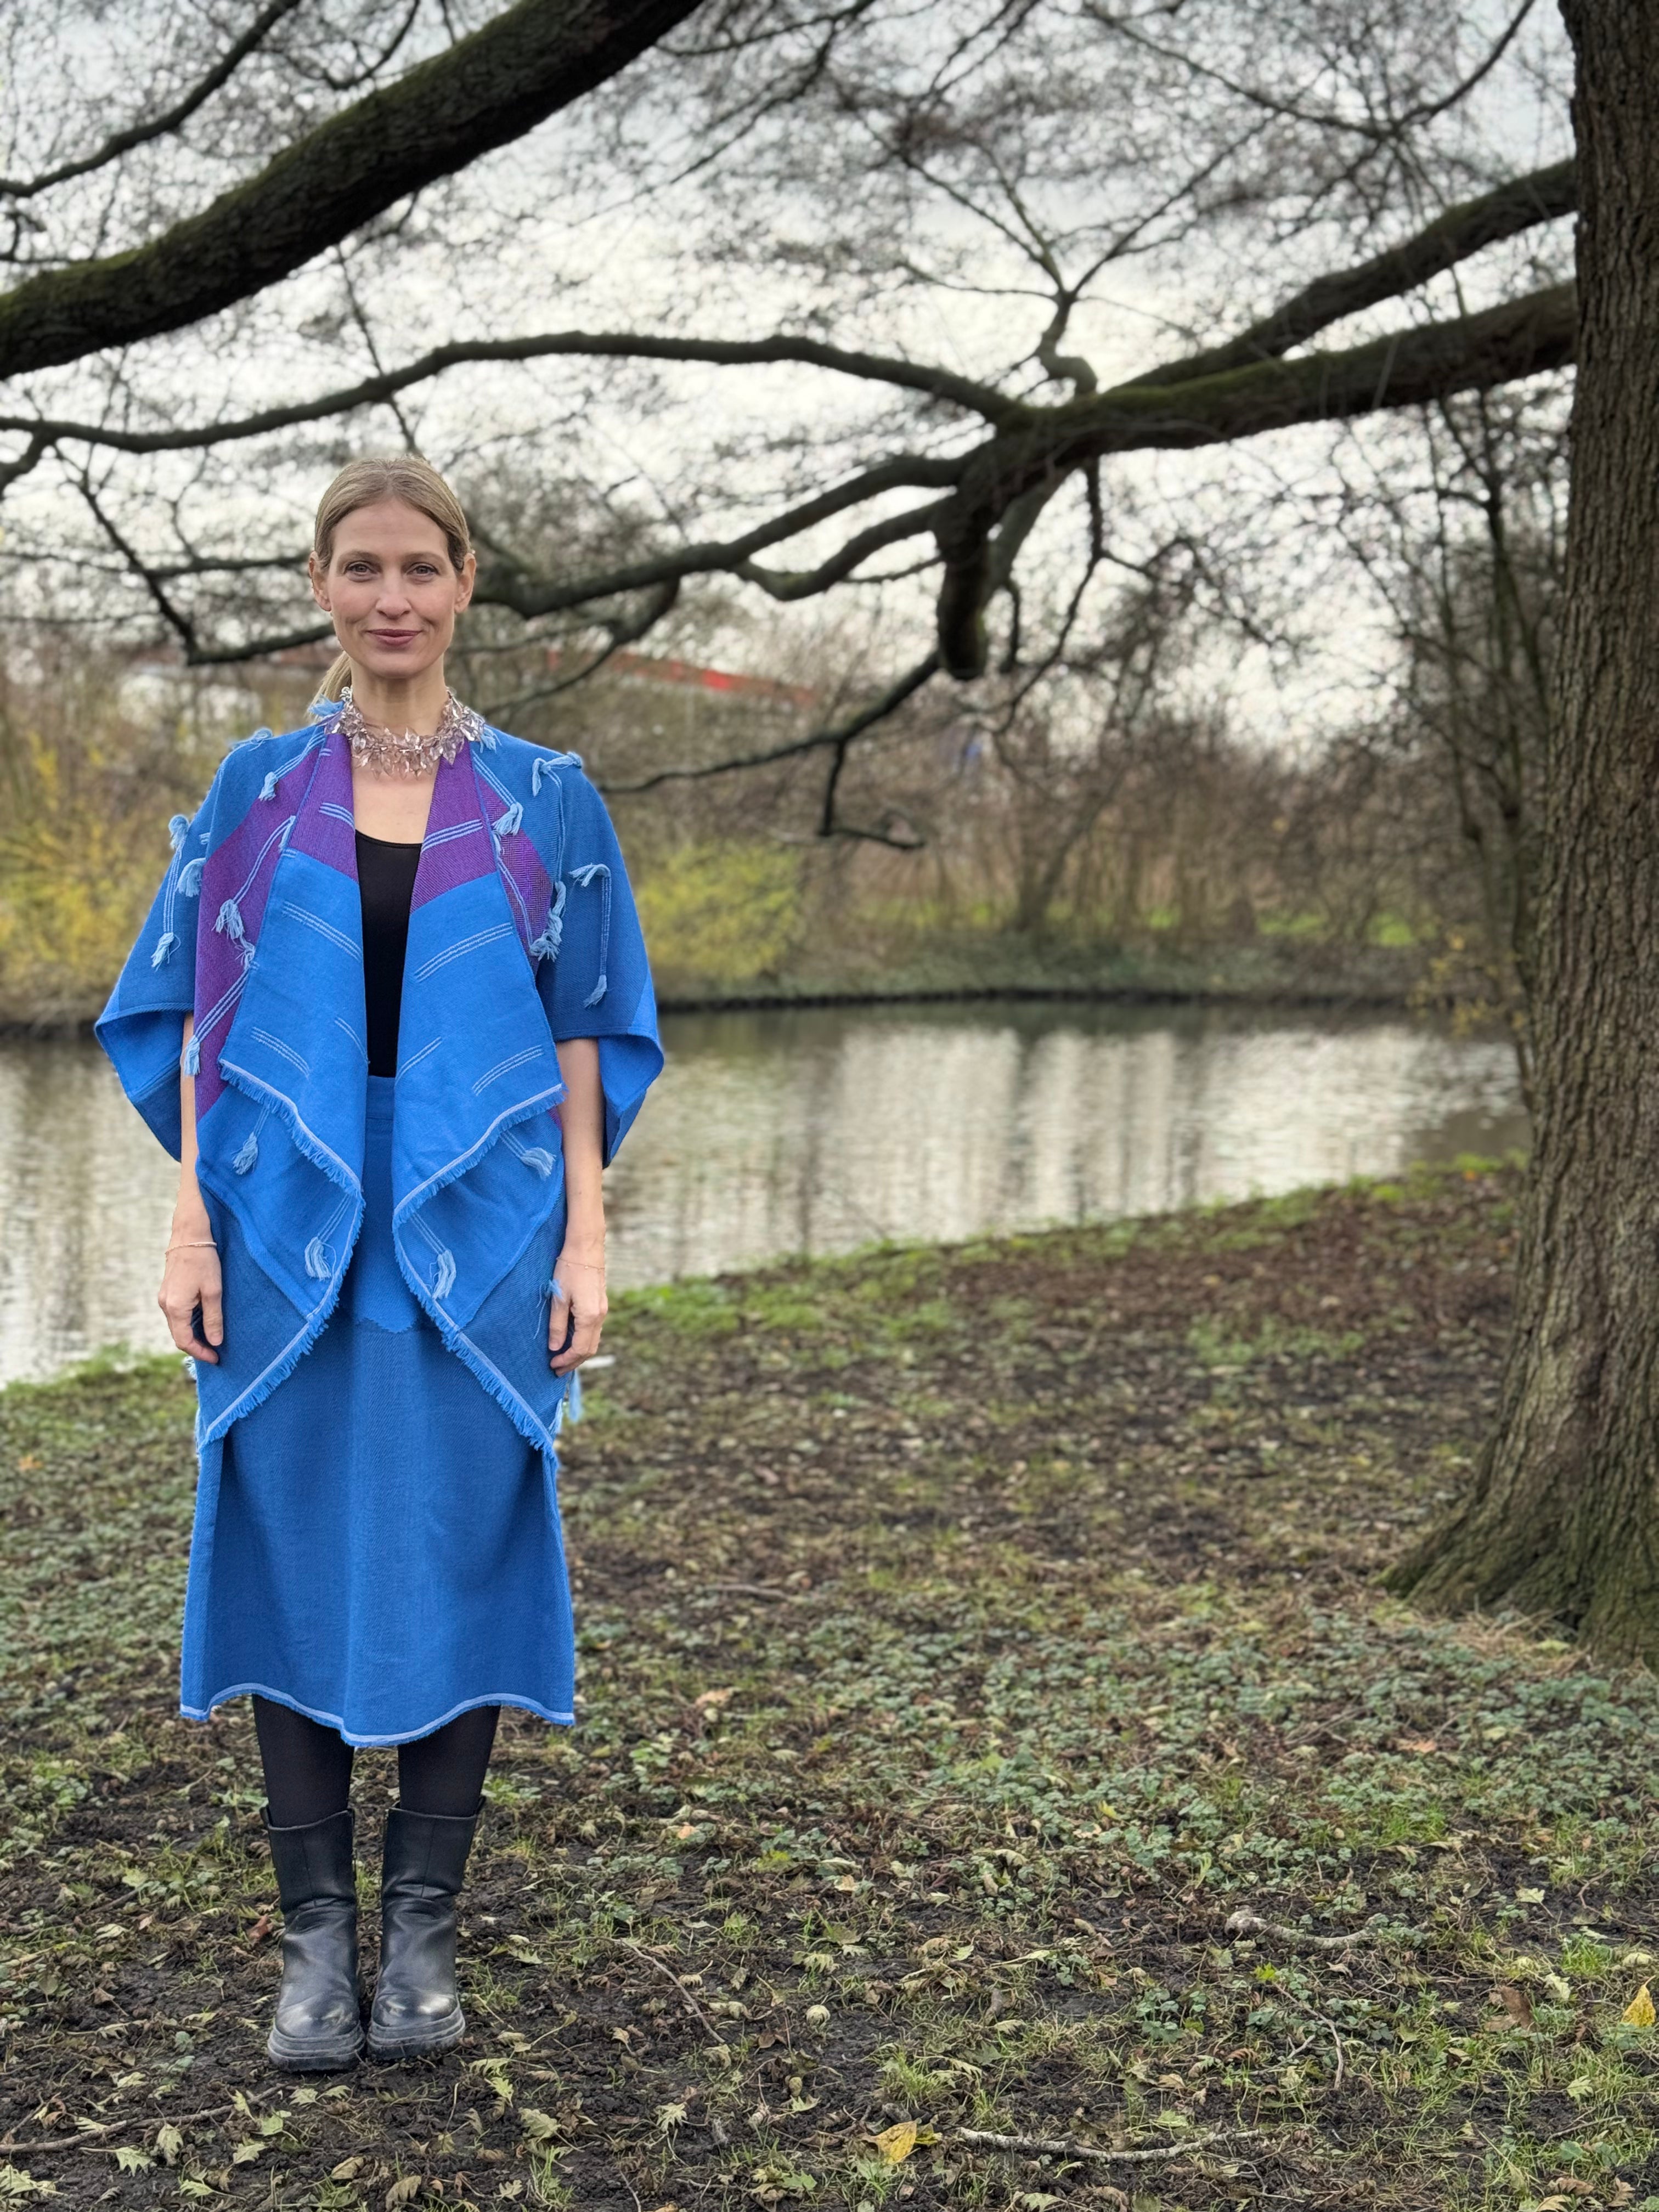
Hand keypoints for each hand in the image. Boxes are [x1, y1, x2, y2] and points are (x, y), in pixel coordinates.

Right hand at [159, 1234, 222, 1362]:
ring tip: (212, 1339)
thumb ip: (213, 1319)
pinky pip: (176, 1315)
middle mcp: (164, 1305)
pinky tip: (203, 1322)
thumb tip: (214, 1342)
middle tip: (216, 1352)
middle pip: (178, 1336)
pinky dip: (189, 1323)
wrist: (189, 1235)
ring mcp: (164, 1298)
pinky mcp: (168, 1292)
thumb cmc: (204, 1261)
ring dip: (193, 1335)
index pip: (184, 1341)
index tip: (216, 1358)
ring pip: (177, 1326)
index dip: (200, 1353)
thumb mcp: (213, 1291)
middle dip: (196, 1347)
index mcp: (175, 1307)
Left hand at [548, 1242, 605, 1373]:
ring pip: (593, 1340)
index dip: (566, 1360)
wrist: (586, 1247)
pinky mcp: (601, 1304)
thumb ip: (557, 1325)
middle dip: (573, 1361)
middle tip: (557, 1368)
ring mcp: (603, 1310)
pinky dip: (583, 1339)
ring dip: (579, 1351)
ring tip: (562, 1357)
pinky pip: (594, 1329)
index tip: (552, 1365)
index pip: (580, 1349)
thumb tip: (555, 1347)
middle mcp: (600, 1316)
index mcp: (590, 1316)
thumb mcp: (558, 1298)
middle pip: (590, 1349)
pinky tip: (570, 1339)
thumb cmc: (569, 1269)